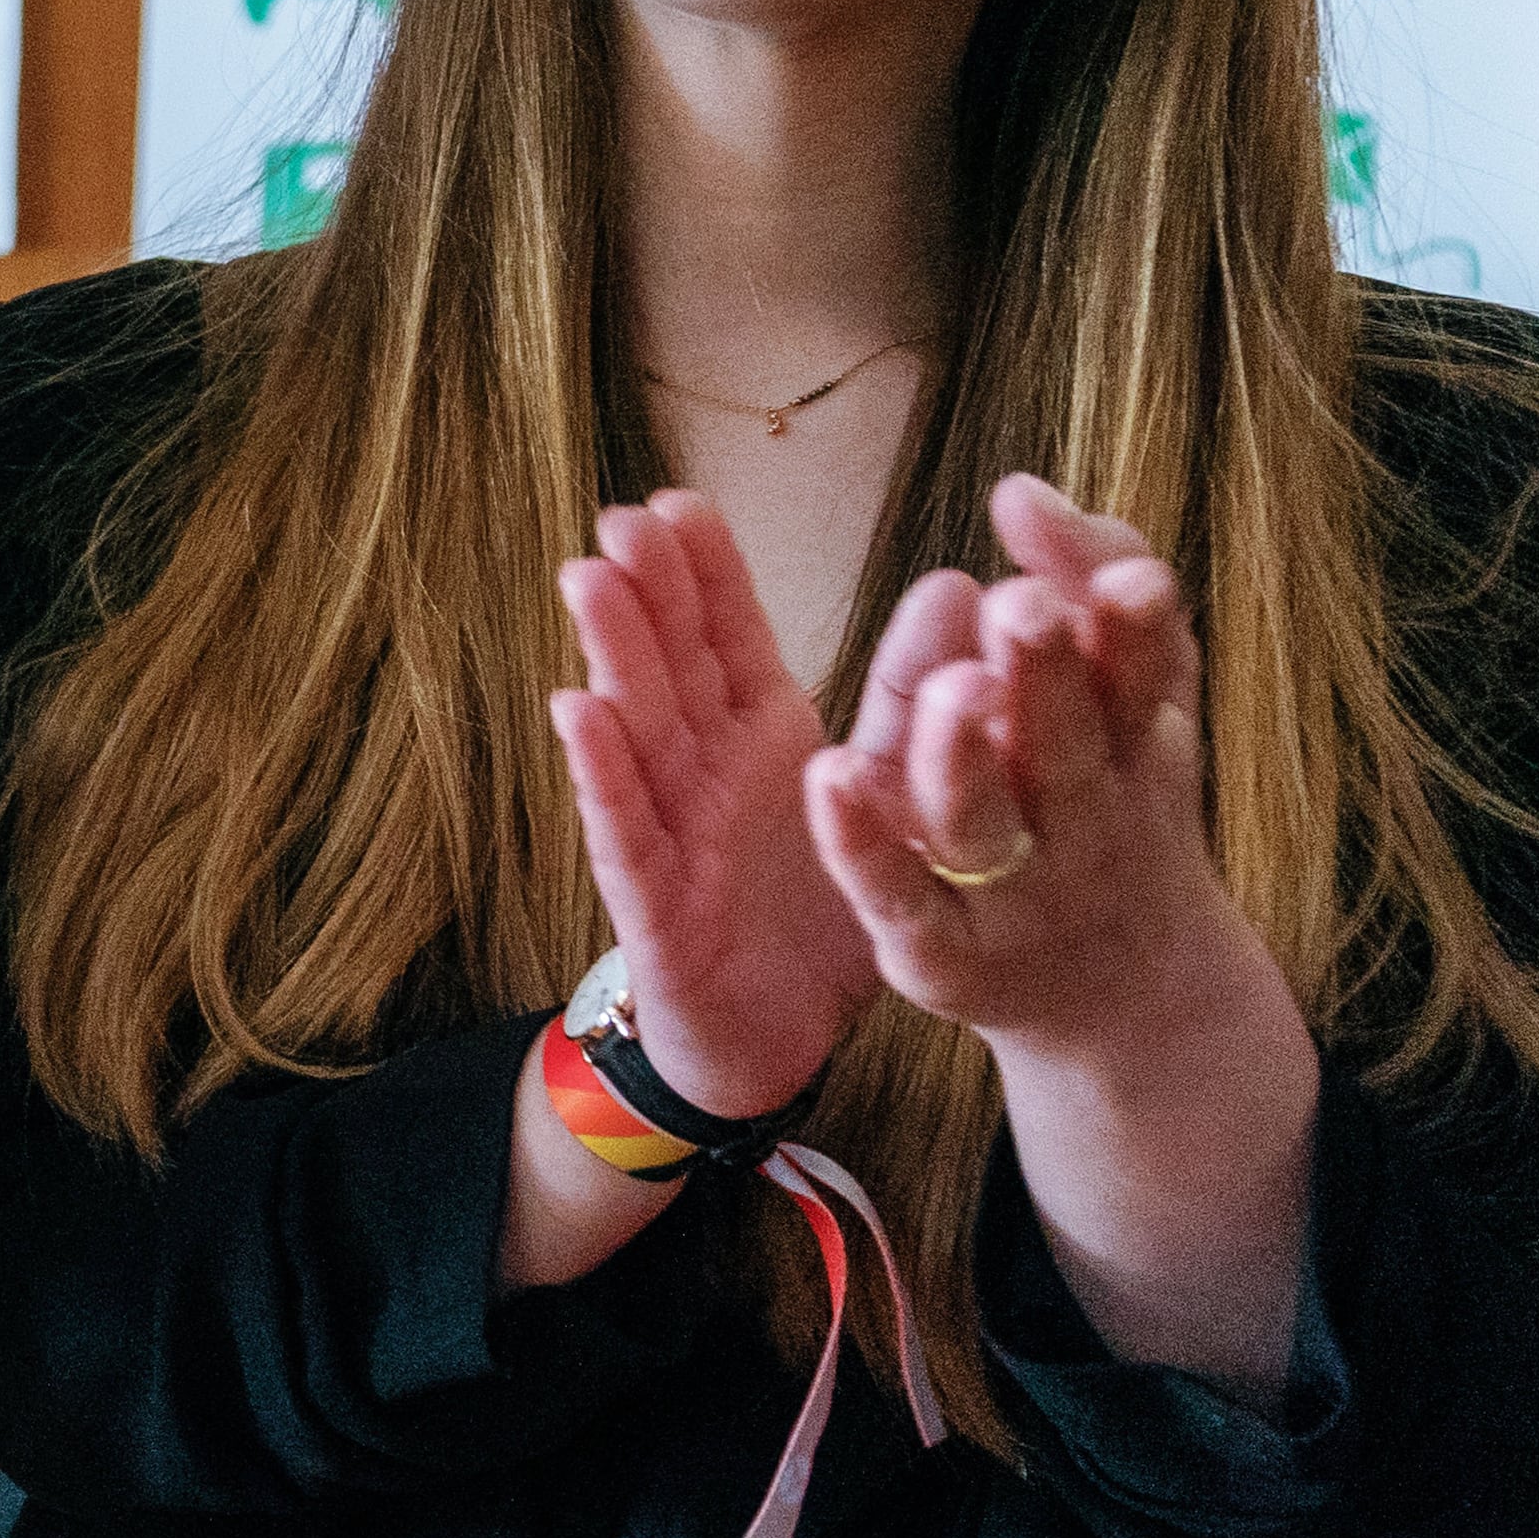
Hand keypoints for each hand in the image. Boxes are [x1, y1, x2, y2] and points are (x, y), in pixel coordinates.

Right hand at [550, 491, 875, 1119]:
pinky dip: (600, 769)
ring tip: (590, 578)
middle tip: (626, 516)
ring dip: (610, 654)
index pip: (728, 639)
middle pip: (671, 666)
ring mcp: (671, 826)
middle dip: (646, 592)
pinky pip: (624, 826)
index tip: (681, 502)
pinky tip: (577, 709)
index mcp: (762, 737)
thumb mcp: (882, 795)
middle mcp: (706, 769)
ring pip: (636, 727)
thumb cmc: (815, 909)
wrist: (774, 1036)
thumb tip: (961, 583)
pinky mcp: (651, 897)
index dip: (705, 575)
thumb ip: (913, 697)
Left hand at [803, 475, 1282, 1068]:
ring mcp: (1014, 891)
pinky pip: (896, 894)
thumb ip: (1083, 580)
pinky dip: (865, 841)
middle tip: (1025, 608)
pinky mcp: (939, 951)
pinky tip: (829, 777)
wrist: (1122, 989)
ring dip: (960, 757)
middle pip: (1068, 746)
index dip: (1137, 629)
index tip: (1129, 580)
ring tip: (949, 689)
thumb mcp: (1124, 694)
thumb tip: (1019, 489)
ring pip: (983, 822)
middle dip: (1049, 677)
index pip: (1146, 675)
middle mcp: (1085, 818)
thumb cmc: (1106, 799)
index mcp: (1134, 742)